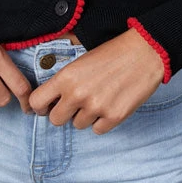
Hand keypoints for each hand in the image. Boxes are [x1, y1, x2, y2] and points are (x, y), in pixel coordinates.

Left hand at [28, 27, 165, 133]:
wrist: (144, 52)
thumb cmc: (113, 53)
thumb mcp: (81, 59)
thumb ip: (64, 79)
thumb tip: (52, 97)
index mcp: (66, 77)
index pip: (36, 102)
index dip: (41, 106)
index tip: (47, 106)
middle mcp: (77, 94)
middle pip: (56, 120)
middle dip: (63, 113)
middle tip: (75, 103)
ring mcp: (96, 107)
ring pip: (78, 125)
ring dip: (85, 115)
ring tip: (99, 97)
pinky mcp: (114, 117)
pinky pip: (97, 130)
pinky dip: (102, 121)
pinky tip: (110, 103)